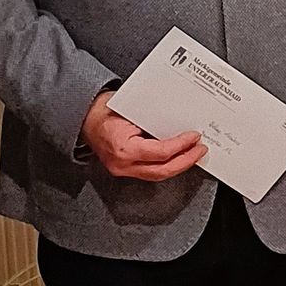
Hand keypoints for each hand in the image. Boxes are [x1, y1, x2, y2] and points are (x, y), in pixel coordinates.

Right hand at [80, 90, 207, 181]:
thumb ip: (153, 119)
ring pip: (158, 175)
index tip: (194, 137)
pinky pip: (151, 172)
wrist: (86, 117)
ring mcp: (122, 170)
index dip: (181, 146)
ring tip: (194, 155)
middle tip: (200, 150)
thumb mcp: (130, 109)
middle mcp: (122, 164)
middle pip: (161, 171)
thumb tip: (179, 123)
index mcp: (123, 148)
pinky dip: (167, 166)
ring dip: (179, 166)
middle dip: (185, 161)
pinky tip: (179, 159)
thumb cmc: (105, 109)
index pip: (160, 152)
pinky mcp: (125, 170)